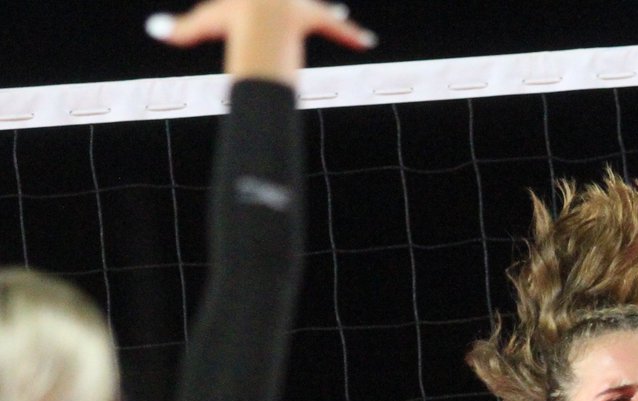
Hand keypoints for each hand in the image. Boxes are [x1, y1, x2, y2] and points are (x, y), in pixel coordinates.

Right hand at [147, 0, 375, 78]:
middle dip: (306, 5)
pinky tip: (366, 41)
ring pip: (318, 10)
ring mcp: (300, 7)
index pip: (265, 2)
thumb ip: (181, 31)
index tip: (270, 5)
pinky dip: (350, 33)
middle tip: (319, 5)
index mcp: (261, 2)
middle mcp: (283, 1)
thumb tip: (153, 31)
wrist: (258, 7)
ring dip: (330, 14)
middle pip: (295, 2)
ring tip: (343, 13)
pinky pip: (336, 27)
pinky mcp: (313, 18)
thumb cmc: (232, 15)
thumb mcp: (205, 23)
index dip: (280, 5)